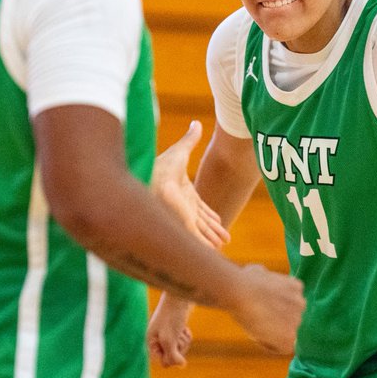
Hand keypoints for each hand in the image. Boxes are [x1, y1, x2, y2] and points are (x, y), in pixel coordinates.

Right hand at [148, 293, 195, 367]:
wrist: (180, 295)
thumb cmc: (172, 316)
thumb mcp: (169, 339)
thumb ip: (173, 356)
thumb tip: (182, 365)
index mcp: (151, 341)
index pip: (162, 362)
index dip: (171, 358)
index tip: (174, 347)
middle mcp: (158, 339)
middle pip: (173, 356)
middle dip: (179, 347)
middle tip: (177, 334)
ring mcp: (167, 333)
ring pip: (179, 348)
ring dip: (184, 340)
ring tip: (181, 329)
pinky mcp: (176, 328)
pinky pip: (184, 340)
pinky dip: (186, 335)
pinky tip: (184, 327)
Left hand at [152, 121, 230, 248]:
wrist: (152, 179)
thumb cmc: (161, 165)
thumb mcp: (180, 152)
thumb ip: (190, 140)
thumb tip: (196, 123)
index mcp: (183, 193)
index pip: (200, 207)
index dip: (209, 214)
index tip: (219, 221)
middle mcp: (183, 208)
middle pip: (202, 222)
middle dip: (213, 231)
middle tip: (224, 240)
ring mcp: (183, 218)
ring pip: (201, 232)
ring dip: (212, 240)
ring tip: (222, 246)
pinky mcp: (183, 226)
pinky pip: (197, 240)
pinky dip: (205, 247)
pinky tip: (212, 254)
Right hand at [227, 264, 304, 354]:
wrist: (241, 292)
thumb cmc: (245, 280)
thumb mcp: (260, 272)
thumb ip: (266, 278)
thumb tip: (261, 274)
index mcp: (297, 287)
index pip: (291, 306)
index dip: (274, 310)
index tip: (261, 310)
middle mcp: (301, 304)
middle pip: (290, 320)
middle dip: (276, 322)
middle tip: (257, 320)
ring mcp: (297, 320)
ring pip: (286, 334)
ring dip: (272, 334)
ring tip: (254, 327)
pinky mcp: (289, 337)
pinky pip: (281, 348)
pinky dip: (269, 346)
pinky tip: (256, 335)